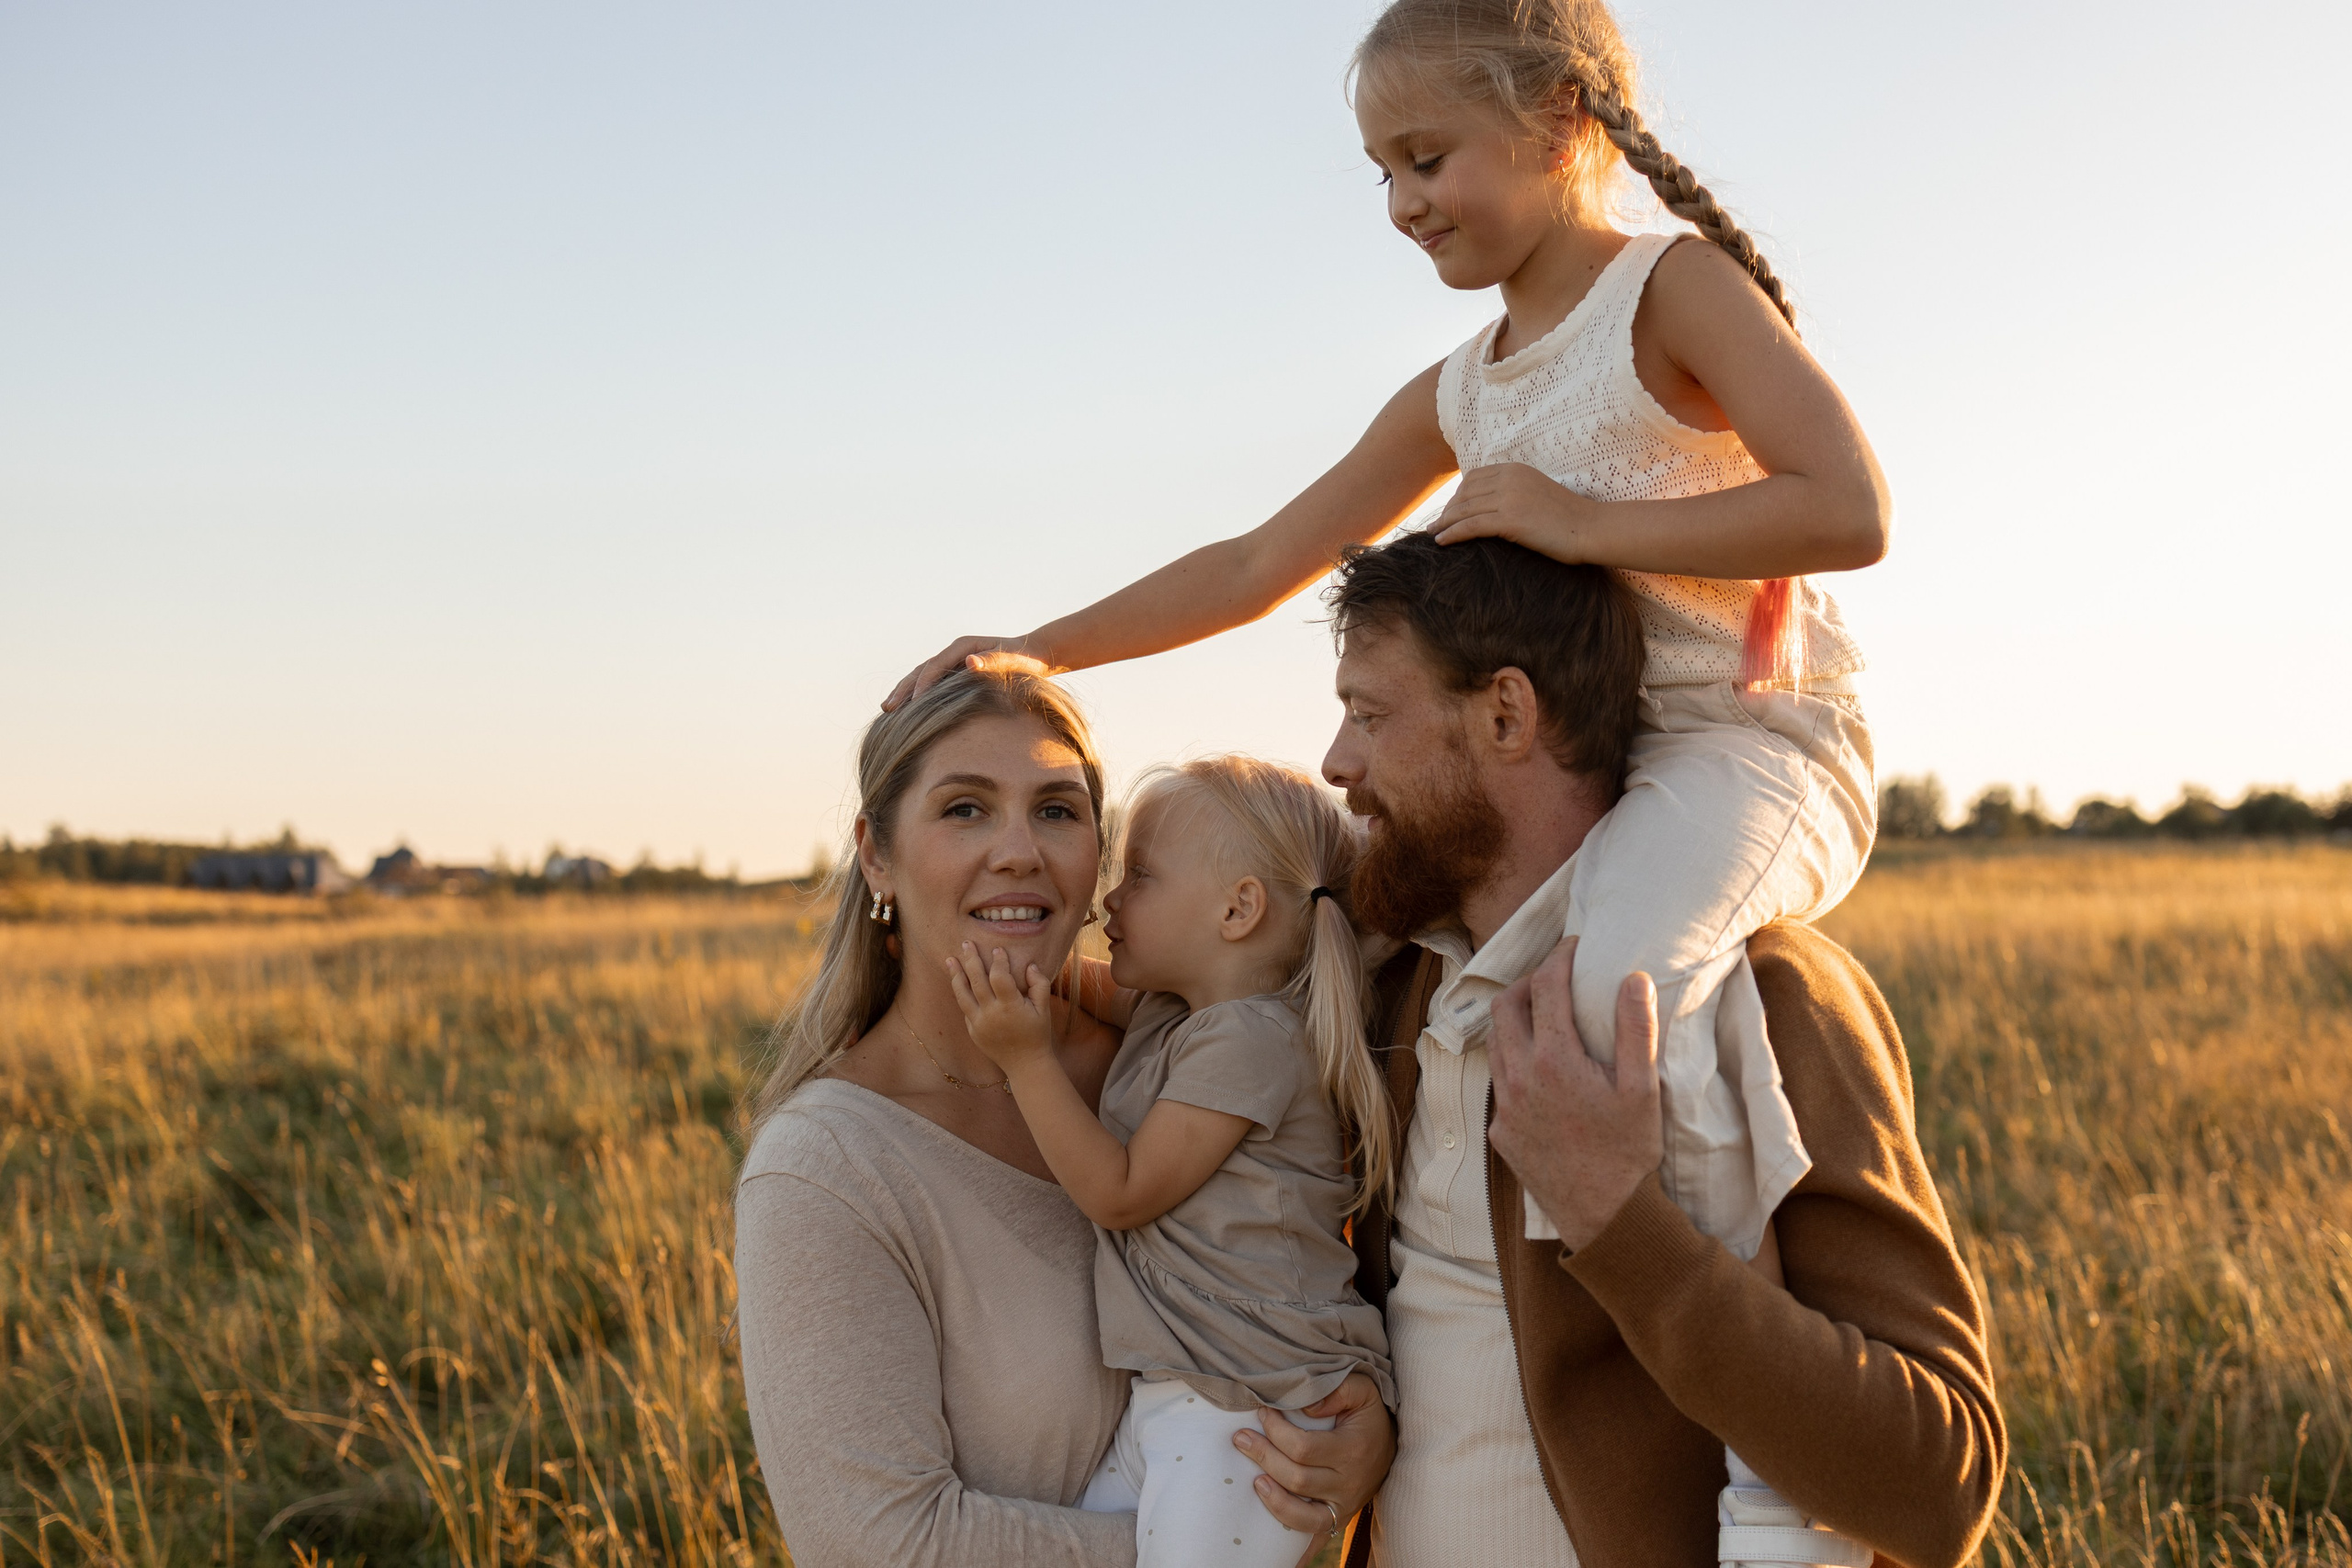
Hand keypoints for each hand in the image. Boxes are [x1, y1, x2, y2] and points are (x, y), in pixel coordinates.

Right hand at [883, 636, 1031, 710]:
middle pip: (921, 670)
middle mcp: (954, 652)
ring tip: (887, 709)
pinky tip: (907, 711)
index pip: (935, 665)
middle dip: (904, 689)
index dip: (923, 684)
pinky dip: (915, 695)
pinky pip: (930, 683)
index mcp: (963, 646)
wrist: (1032, 655)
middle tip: (887, 708)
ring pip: (921, 676)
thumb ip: (993, 661)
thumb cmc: (1025, 661)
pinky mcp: (954, 673)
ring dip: (904, 692)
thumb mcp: (1013, 661)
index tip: (912, 703)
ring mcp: (952, 661)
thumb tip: (969, 662)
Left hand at [945, 944, 1055, 1068]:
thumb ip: (1039, 984)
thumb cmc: (1037, 1034)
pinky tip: (959, 981)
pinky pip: (964, 1009)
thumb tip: (1030, 965)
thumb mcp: (1044, 1009)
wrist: (1025, 1064)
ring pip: (962, 995)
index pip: (999, 977)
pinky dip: (961, 993)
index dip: (998, 962)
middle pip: (976, 981)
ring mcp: (979, 1024)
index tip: (997, 949)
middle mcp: (991, 1014)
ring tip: (949, 959)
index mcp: (1010, 1007)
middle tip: (966, 943)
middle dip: (971, 960)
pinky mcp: (972, 1031)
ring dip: (956, 975)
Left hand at [1232, 1372, 1393, 1551]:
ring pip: (1302, 1516)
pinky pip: (1313, 1536)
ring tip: (1254, 1481)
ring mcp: (1344, 1506)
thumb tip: (1306, 1405)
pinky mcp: (1338, 1520)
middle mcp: (1348, 1483)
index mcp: (1352, 1450)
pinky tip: (1268, 1535)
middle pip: (1297, 1479)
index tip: (1263, 1412)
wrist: (1391, 1447)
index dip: (1276, 1430)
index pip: (1303, 1447)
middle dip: (1263, 1457)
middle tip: (1241, 1438)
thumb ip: (1338, 1390)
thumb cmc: (1368, 1415)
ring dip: (1273, 1500)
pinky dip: (1293, 1541)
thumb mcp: (1363, 1390)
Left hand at [1430, 462, 1599, 561]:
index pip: (1474, 478)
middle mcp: (1509, 478)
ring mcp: (1509, 497)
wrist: (1590, 528)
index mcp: (1515, 469)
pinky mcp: (1510, 519)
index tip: (1449, 511)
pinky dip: (1452, 534)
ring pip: (1464, 510)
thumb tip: (1492, 505)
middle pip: (1465, 494)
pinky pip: (1471, 526)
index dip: (1457, 495)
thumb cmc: (1568, 517)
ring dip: (1444, 523)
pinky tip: (1442, 542)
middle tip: (1435, 526)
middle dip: (1447, 510)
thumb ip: (1515, 491)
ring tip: (1433, 535)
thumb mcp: (1537, 492)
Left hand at [1487, 937, 1662, 1250]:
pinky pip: (1498, 1081)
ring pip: (1495, 1042)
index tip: (1574, 947)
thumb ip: (1636, 1029)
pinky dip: (1515, 1061)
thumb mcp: (1642, 1089)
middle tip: (1556, 979)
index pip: (1547, 987)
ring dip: (1516, 1021)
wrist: (1605, 1217)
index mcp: (1554, 1060)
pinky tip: (1542, 1069)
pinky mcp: (1499, 1131)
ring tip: (1546, 1017)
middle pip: (1506, 1005)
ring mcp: (1504, 1106)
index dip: (1560, 957)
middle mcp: (1519, 1077)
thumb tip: (1633, 977)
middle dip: (1529, 983)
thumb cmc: (1629, 1153)